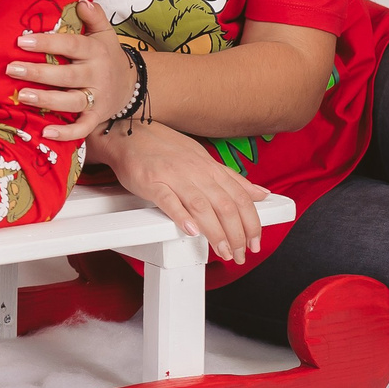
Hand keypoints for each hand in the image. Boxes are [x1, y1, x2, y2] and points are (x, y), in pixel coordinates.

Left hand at [6, 0, 136, 138]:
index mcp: (95, 51)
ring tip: (22, 96)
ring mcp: (97, 98)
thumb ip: (94, 16)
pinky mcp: (96, 117)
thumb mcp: (105, 33)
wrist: (130, 85)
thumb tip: (82, 0)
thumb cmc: (107, 55)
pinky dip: (66, 134)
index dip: (47, 44)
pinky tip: (45, 132)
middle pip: (67, 75)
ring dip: (47, 99)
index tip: (22, 41)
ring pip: (72, 101)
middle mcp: (96, 75)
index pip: (70, 45)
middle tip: (12, 69)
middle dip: (39, 73)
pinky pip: (82, 128)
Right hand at [86, 121, 269, 266]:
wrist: (127, 134)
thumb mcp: (203, 160)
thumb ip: (231, 179)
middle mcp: (196, 171)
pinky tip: (190, 230)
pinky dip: (181, 216)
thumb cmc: (163, 148)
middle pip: (225, 204)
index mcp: (209, 167)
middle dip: (237, 233)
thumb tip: (261, 193)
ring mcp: (174, 176)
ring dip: (215, 232)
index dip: (252, 222)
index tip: (255, 241)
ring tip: (222, 250)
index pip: (240, 197)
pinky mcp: (151, 181)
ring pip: (201, 205)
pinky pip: (168, 199)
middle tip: (239, 253)